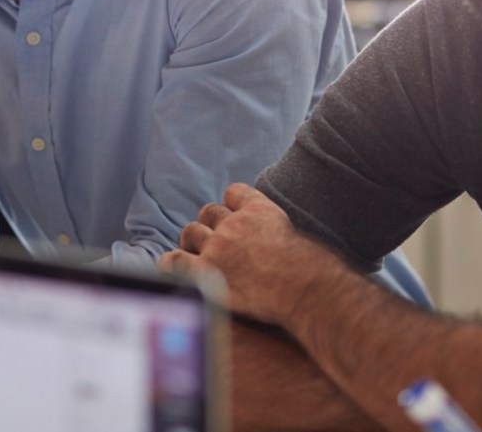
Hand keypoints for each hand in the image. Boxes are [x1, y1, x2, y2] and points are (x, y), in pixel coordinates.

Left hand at [160, 182, 325, 323]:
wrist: (304, 290)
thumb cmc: (310, 272)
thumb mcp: (298, 237)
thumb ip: (278, 232)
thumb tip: (273, 244)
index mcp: (258, 209)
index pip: (234, 192)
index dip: (231, 204)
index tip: (233, 215)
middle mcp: (234, 223)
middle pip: (209, 213)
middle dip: (210, 226)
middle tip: (214, 242)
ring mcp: (218, 246)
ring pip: (191, 232)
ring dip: (193, 242)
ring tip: (196, 254)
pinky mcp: (206, 271)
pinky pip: (175, 260)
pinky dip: (171, 262)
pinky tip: (173, 268)